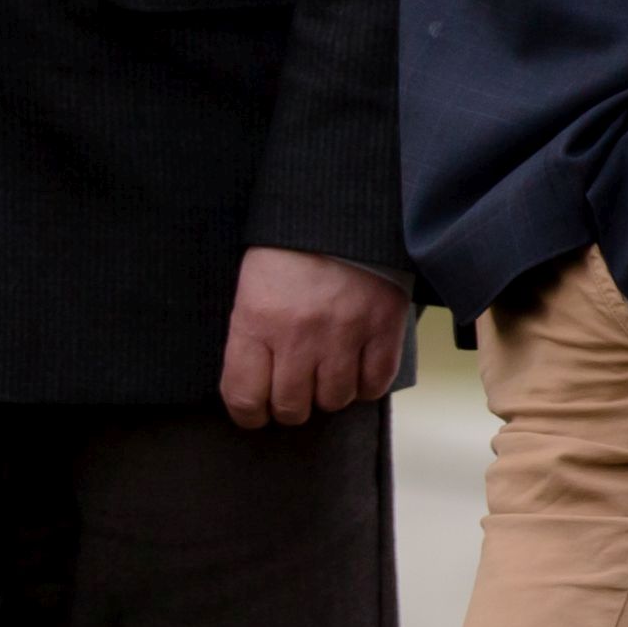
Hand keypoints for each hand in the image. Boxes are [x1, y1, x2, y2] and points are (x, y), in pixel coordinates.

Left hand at [220, 245, 411, 428]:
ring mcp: (344, 334)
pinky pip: (374, 385)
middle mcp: (299, 335)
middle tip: (292, 393)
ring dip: (328, 394)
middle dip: (289, 407)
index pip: (244, 395)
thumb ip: (251, 335)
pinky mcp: (383, 330)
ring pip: (334, 401)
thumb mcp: (251, 286)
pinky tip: (356, 368)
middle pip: (291, 407)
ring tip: (326, 372)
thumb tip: (253, 385)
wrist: (341, 212)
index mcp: (256, 320)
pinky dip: (365, 385)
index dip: (248, 414)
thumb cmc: (288, 249)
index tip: (254, 413)